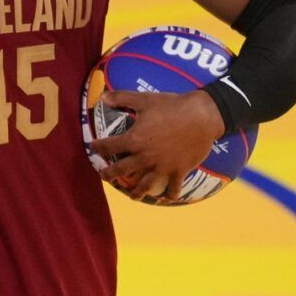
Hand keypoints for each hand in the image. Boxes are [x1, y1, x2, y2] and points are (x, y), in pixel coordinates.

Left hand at [88, 89, 222, 202]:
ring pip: (145, 185)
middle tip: (104, 176)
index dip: (99, 147)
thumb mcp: (144, 99)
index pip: (109, 147)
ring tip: (132, 195)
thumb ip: (121, 98)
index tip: (93, 147)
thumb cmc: (173, 106)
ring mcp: (162, 166)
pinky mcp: (179, 170)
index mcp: (134, 140)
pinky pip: (173, 187)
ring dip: (136, 192)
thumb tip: (102, 97)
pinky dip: (170, 194)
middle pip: (122, 170)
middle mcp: (145, 157)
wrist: (202, 116)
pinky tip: (167, 198)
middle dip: (110, 174)